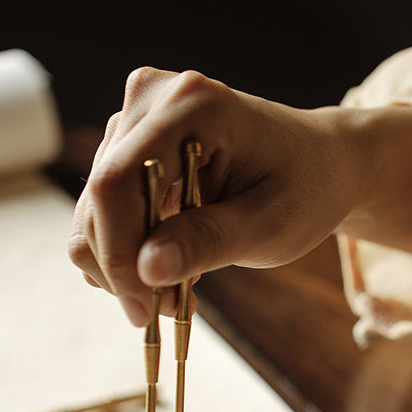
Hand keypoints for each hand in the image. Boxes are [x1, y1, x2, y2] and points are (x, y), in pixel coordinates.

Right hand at [68, 68, 411, 325]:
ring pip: (93, 212)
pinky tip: (170, 267)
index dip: (118, 254)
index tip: (144, 310)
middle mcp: (151, 100)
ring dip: (124, 267)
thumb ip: (208, 242)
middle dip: (123, 269)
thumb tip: (146, 269)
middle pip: (97, 200)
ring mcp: (134, 121)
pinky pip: (103, 214)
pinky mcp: (127, 147)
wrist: (318, 165)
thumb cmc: (304, 189)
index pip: (117, 183)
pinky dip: (127, 254)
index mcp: (189, 105)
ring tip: (175, 296)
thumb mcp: (269, 225)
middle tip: (168, 311)